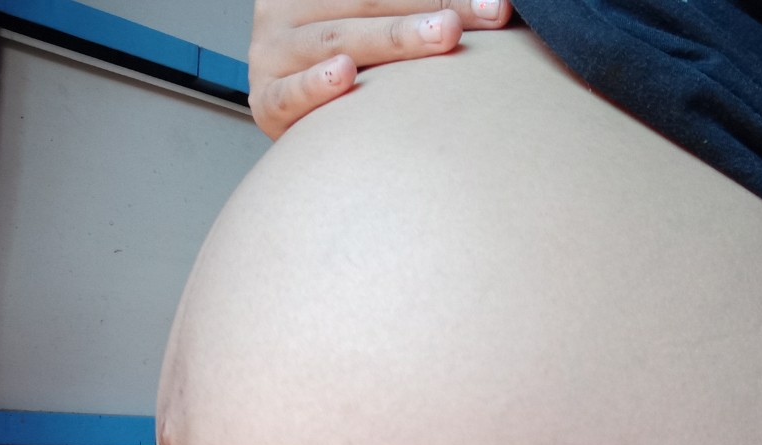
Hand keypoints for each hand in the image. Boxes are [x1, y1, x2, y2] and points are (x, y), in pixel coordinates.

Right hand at [249, 0, 512, 139]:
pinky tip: (345, 77)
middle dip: (431, 8)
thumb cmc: (360, 69)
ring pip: (339, 38)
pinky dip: (315, 86)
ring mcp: (272, 51)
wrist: (303, 116)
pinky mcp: (265, 100)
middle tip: (482, 14)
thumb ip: (408, 11)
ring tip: (444, 34)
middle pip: (369, 1)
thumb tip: (490, 5)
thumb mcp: (372, 26)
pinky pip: (290, 95)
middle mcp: (288, 7)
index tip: (496, 4)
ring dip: (396, 38)